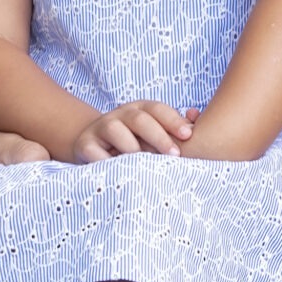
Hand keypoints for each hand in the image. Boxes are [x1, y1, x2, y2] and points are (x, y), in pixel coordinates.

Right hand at [72, 100, 194, 161]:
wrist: (91, 146)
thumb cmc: (133, 142)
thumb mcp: (152, 134)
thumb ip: (175, 130)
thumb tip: (196, 123)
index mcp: (139, 110)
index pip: (157, 109)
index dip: (173, 120)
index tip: (188, 135)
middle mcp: (119, 115)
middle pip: (139, 118)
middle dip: (158, 136)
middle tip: (175, 155)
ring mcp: (100, 128)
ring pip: (115, 130)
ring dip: (132, 147)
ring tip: (146, 165)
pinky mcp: (85, 145)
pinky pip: (95, 152)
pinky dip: (107, 162)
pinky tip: (121, 173)